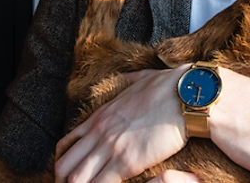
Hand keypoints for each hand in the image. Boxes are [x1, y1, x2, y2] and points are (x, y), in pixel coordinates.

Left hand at [54, 65, 190, 182]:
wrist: (185, 94)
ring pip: (76, 179)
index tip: (72, 173)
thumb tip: (126, 78)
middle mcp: (99, 132)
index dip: (64, 163)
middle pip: (64, 166)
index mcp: (100, 115)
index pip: (66, 144)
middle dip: (65, 181)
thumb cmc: (169, 86)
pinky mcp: (127, 162)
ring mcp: (111, 147)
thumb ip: (128, 81)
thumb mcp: (141, 78)